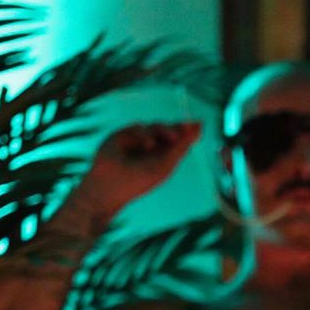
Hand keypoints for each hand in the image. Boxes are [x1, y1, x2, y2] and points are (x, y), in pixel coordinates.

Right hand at [77, 121, 201, 212]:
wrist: (111, 186)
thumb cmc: (140, 181)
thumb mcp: (165, 164)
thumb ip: (181, 146)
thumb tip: (199, 127)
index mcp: (163, 157)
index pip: (178, 140)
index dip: (188, 131)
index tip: (198, 124)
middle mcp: (151, 148)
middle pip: (168, 130)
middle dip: (178, 128)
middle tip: (186, 127)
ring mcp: (137, 141)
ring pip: (155, 126)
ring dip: (164, 131)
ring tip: (171, 140)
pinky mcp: (123, 135)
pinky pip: (140, 127)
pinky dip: (146, 135)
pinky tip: (148, 146)